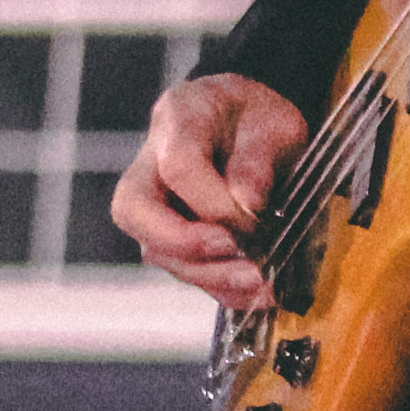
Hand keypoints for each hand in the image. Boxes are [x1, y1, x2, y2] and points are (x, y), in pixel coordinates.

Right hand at [114, 72, 306, 308]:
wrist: (252, 122)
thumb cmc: (260, 117)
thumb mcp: (276, 122)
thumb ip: (259, 159)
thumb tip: (248, 204)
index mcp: (180, 117)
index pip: (178, 166)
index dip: (212, 202)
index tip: (251, 222)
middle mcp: (151, 162)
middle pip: (134, 209)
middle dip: (182, 243)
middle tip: (236, 255)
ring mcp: (154, 202)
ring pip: (155, 248)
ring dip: (207, 274)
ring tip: (257, 282)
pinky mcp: (168, 235)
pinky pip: (179, 268)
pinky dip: (217, 287)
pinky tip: (252, 293)